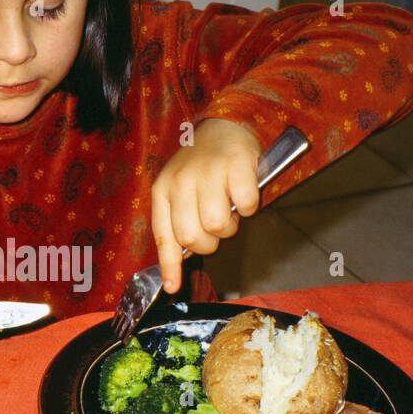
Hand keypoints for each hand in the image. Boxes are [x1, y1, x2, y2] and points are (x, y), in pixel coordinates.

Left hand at [151, 118, 262, 293]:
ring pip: (216, 224)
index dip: (169, 265)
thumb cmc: (203, 168)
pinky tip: (244, 194)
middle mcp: (180, 181)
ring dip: (229, 226)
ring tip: (229, 209)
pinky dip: (249, 206)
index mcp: (163, 190)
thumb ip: (178, 221)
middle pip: (190, 236)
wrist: (224, 125)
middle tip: (216, 228)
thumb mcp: (180, 191)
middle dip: (207, 243)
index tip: (173, 287)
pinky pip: (244, 205)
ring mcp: (207, 172)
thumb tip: (178, 265)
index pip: (163, 235)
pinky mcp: (236, 164)